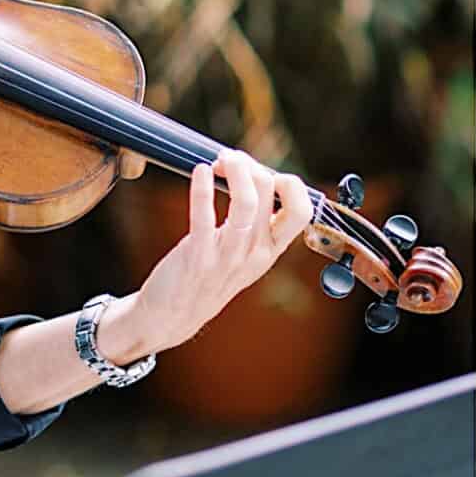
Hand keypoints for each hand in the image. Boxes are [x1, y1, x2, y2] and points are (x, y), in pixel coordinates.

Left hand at [108, 153, 312, 359]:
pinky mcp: (198, 255)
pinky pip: (204, 216)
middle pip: (270, 192)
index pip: (302, 211)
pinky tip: (199, 171)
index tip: (264, 174)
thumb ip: (257, 225)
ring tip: (219, 161)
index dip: (289, 183)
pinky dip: (202, 188)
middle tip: (229, 161)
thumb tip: (254, 176)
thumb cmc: (208, 277)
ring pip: (246, 201)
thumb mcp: (245, 257)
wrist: (173, 316)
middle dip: (250, 165)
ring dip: (235, 170)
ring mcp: (228, 256)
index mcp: (271, 251)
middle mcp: (255, 253)